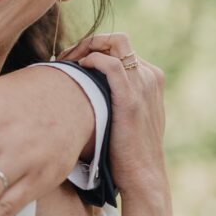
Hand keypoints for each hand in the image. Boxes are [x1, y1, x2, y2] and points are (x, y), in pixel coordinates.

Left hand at [59, 32, 166, 195]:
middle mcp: (149, 76)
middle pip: (117, 40)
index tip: (71, 61)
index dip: (93, 48)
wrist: (142, 175)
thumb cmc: (127, 150)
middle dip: (88, 42)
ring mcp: (142, 84)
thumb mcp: (127, 116)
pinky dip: (91, 60)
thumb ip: (116, 97)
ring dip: (86, 47)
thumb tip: (85, 88)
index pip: (120, 47)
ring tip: (66, 62)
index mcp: (150, 78)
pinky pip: (110, 64)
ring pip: (114, 44)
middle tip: (65, 58)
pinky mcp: (131, 97)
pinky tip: (77, 69)